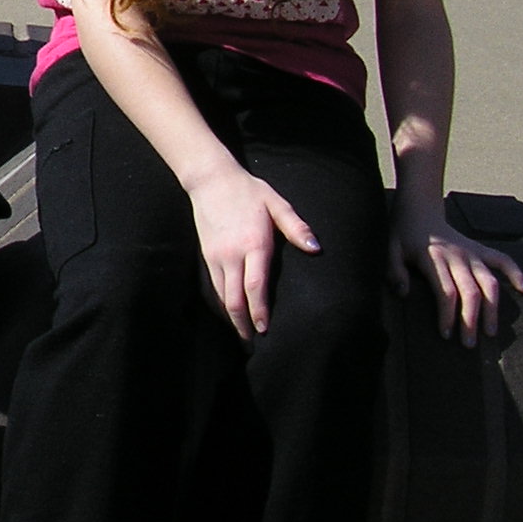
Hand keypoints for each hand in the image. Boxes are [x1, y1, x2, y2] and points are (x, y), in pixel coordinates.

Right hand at [183, 160, 320, 339]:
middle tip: (253, 342)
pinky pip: (215, 285)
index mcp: (253, 243)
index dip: (260, 311)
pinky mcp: (207, 254)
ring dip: (232, 316)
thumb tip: (315, 248)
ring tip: (242, 332)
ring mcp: (216, 255)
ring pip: (222, 294)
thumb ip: (296, 227)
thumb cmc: (248, 191)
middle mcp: (232, 254)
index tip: (265, 329)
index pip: (256, 286)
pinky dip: (223, 301)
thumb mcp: (276, 203)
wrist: (210, 179)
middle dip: (243, 323)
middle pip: (234, 298)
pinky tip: (231, 309)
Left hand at [389, 202, 522, 347]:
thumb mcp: (389, 248)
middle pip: (470, 292)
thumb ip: (393, 270)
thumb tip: (402, 294)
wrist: (419, 209)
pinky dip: (515, 272)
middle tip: (469, 343)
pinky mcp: (480, 249)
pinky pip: (503, 260)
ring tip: (490, 332)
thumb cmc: (403, 234)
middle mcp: (457, 256)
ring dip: (493, 308)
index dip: (447, 315)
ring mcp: (472, 252)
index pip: (446, 292)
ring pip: (489, 282)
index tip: (446, 334)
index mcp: (433, 258)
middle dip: (471, 320)